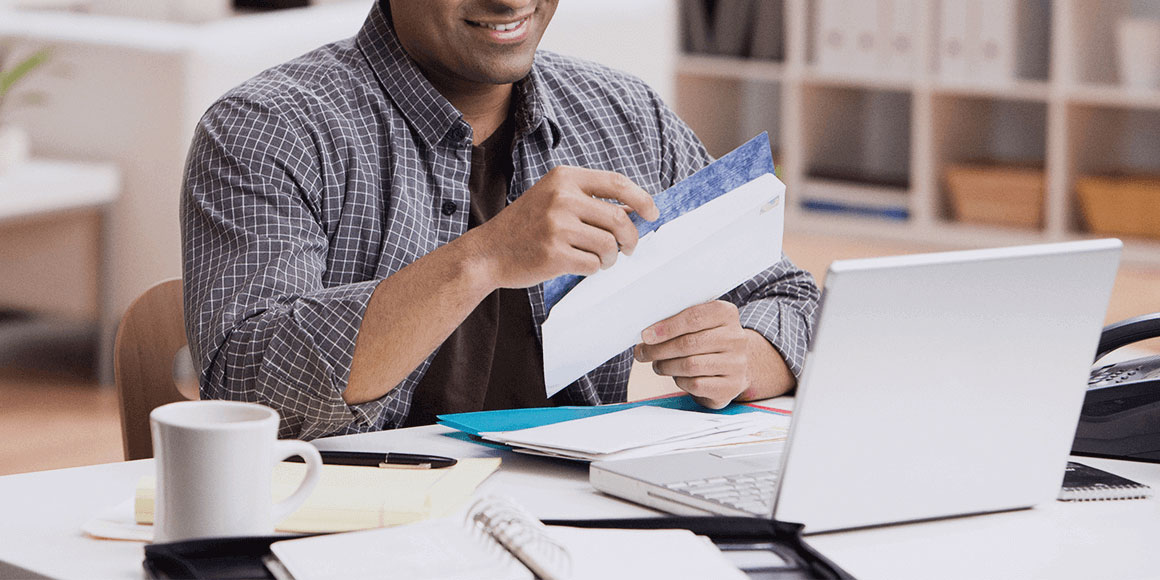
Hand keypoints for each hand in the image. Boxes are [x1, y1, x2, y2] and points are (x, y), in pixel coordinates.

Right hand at [466, 166, 658, 288]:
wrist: (488, 252)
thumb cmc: (526, 226)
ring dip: (611, 258)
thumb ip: (589, 199)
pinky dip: (594, 269)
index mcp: (564, 178)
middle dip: (631, 238)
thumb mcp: (553, 198)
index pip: (617, 183)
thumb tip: (635, 211)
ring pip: (609, 245)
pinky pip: (594, 265)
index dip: (642, 199)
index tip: (652, 213)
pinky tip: (581, 266)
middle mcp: (561, 198)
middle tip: (628, 249)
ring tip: (600, 260)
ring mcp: (556, 226)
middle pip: (618, 219)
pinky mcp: (554, 254)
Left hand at [634, 301, 751, 408]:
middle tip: (643, 353)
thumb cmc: (707, 341)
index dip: (666, 327)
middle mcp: (736, 338)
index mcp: (726, 314)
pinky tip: (677, 377)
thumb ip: (677, 323)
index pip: (693, 317)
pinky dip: (680, 381)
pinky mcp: (731, 386)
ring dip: (666, 366)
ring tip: (658, 365)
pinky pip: (696, 384)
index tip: (646, 336)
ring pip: (690, 365)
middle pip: (689, 343)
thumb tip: (648, 334)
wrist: (733, 365)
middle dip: (659, 349)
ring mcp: (736, 363)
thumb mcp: (699, 324)